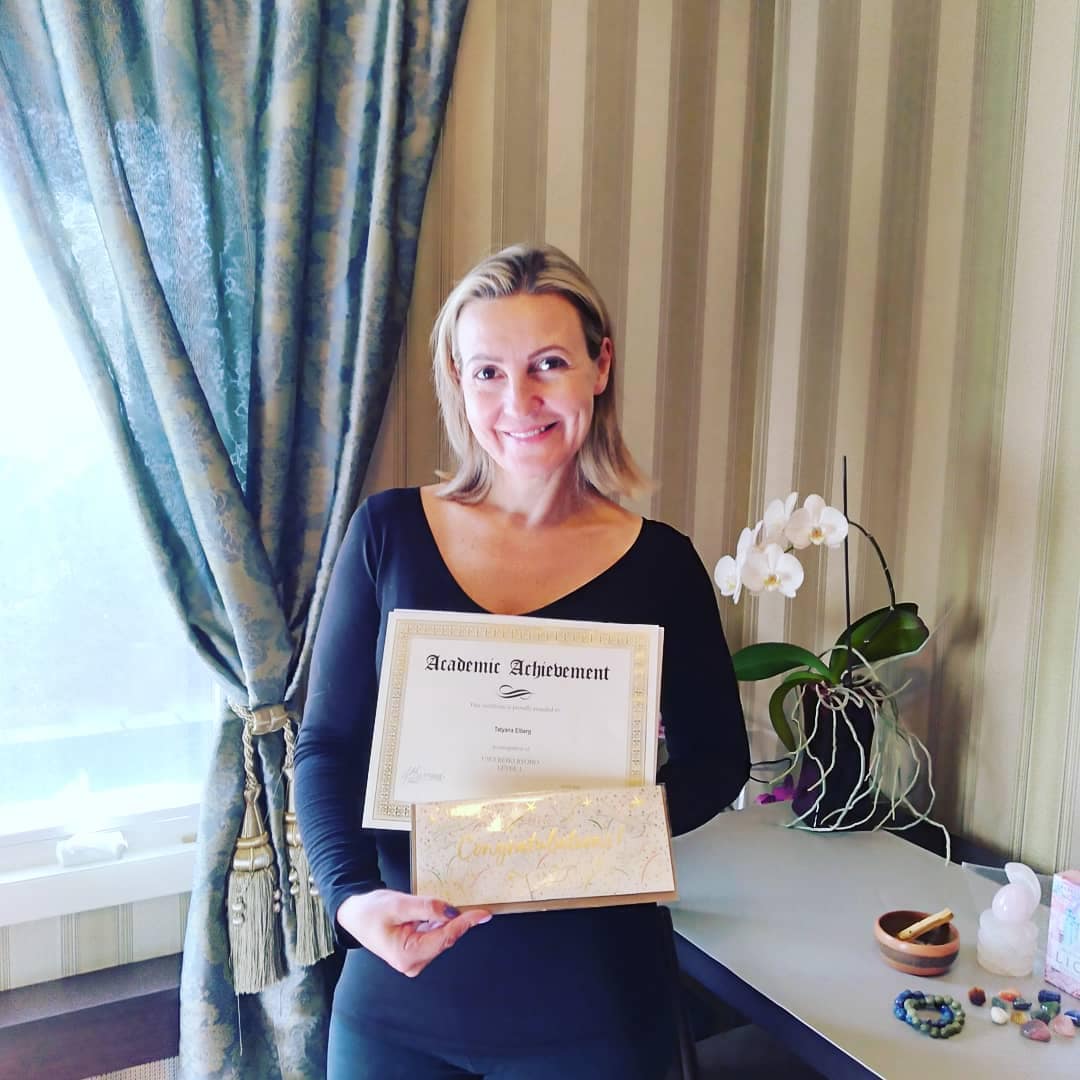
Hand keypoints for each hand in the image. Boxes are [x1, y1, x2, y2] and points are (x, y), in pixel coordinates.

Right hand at [336, 889, 491, 977]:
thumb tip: (452, 911)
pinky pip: (434, 936)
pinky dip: (440, 923)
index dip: (466, 924)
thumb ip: (426, 908)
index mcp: (407, 955)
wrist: (354, 915)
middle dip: (457, 921)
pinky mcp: (416, 953)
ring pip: (441, 937)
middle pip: (445, 938)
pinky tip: (438, 912)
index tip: (484, 914)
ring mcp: (414, 960)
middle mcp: (413, 963)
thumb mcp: (399, 904)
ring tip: (442, 906)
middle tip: (473, 905)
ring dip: (447, 921)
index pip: (445, 938)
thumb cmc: (371, 911)